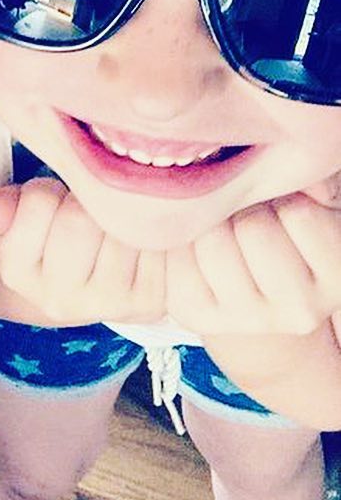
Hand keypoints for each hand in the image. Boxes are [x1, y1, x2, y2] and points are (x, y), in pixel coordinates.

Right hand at [0, 178, 165, 324]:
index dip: (49, 188)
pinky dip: (151, 230)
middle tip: (85, 208)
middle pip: (80, 219)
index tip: (52, 198)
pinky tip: (137, 238)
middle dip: (85, 201)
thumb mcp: (21, 220)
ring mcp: (105, 304)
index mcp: (16, 271)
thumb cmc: (55, 240)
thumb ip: (7, 204)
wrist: (92, 289)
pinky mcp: (149, 302)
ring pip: (120, 227)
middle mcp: (58, 298)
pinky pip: (155, 242)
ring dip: (120, 214)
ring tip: (110, 223)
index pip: (38, 201)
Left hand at [164, 188, 340, 336]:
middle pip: (252, 227)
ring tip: (225, 230)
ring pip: (212, 239)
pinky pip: (175, 253)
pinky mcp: (194, 312)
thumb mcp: (311, 202)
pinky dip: (181, 237)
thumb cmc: (282, 228)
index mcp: (337, 279)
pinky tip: (198, 245)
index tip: (282, 208)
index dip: (283, 198)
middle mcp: (299, 309)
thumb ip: (310, 183)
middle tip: (249, 217)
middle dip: (245, 208)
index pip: (299, 213)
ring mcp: (246, 319)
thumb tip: (300, 181)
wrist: (252, 285)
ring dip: (211, 221)